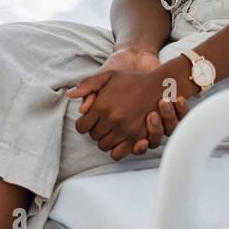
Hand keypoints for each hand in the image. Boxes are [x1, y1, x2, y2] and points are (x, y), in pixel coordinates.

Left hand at [67, 62, 189, 160]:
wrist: (158, 85)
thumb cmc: (131, 79)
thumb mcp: (108, 75)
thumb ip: (87, 84)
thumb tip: (70, 95)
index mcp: (101, 106)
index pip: (81, 127)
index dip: (84, 125)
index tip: (89, 121)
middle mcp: (112, 119)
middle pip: (93, 137)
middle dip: (96, 131)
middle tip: (103, 124)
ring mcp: (124, 130)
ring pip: (104, 146)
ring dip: (106, 140)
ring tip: (111, 130)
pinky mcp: (137, 137)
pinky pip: (118, 153)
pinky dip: (116, 150)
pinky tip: (119, 140)